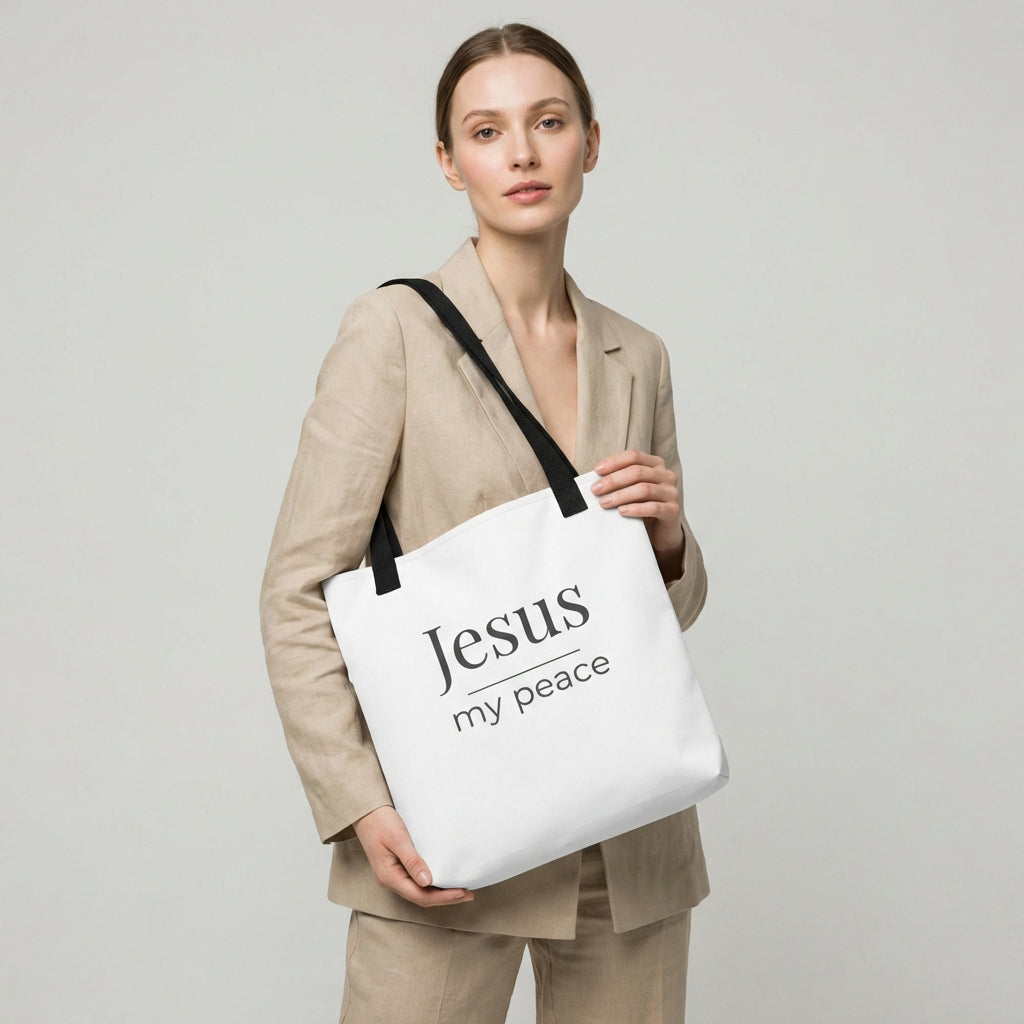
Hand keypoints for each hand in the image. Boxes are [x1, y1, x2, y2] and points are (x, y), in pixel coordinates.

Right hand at [352, 806, 474, 907]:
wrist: (366, 812)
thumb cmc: (380, 822)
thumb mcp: (398, 839)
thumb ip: (412, 861)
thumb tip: (427, 881)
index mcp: (389, 877)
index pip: (421, 896)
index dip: (443, 898)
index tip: (463, 893)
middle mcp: (390, 880)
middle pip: (421, 897)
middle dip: (445, 898)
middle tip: (468, 894)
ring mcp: (392, 875)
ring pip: (419, 891)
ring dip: (439, 893)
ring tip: (460, 890)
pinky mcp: (396, 868)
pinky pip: (415, 882)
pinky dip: (431, 884)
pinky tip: (442, 879)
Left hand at [592, 450, 684, 581]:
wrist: (660, 532)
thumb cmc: (642, 507)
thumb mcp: (630, 490)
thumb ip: (618, 481)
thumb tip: (594, 480)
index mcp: (655, 464)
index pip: (634, 456)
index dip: (614, 462)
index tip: (597, 471)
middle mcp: (666, 475)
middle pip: (637, 472)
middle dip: (613, 480)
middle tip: (596, 490)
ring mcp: (671, 493)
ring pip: (644, 489)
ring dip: (621, 495)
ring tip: (604, 503)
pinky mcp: (673, 511)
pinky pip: (653, 507)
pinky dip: (635, 509)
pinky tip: (622, 512)